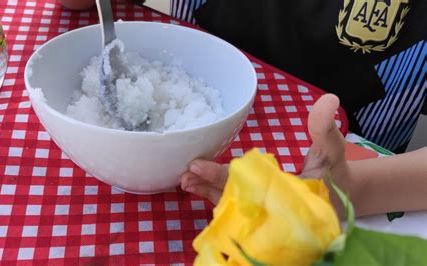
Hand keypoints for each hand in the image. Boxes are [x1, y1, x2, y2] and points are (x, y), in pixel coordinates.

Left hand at [181, 94, 351, 206]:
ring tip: (185, 181)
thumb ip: (325, 129)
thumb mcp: (333, 150)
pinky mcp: (260, 208)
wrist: (341, 197)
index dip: (221, 177)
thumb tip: (328, 99)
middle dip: (209, 185)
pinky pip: (233, 203)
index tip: (199, 167)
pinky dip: (214, 194)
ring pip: (230, 203)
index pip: (247, 186)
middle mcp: (269, 207)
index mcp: (283, 195)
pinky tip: (197, 186)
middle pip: (233, 197)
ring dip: (206, 192)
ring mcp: (263, 211)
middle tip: (186, 174)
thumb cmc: (336, 174)